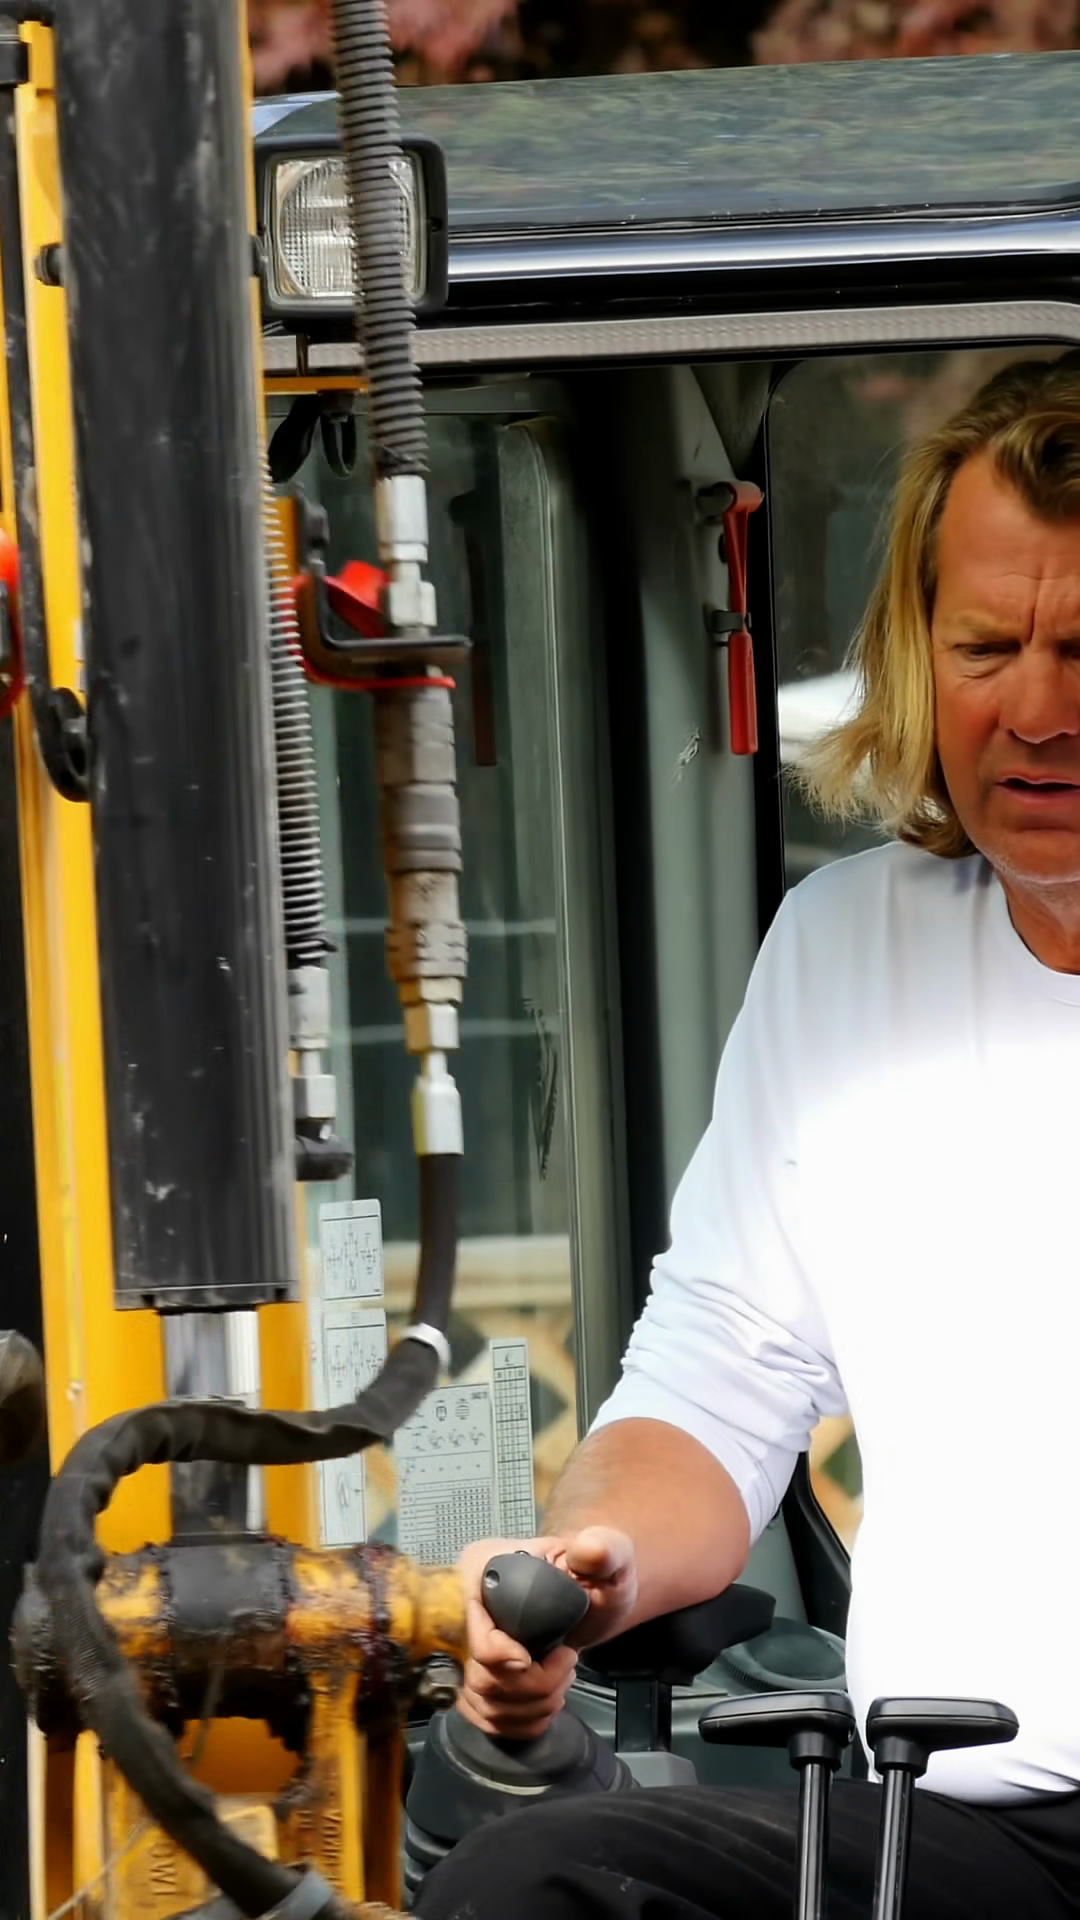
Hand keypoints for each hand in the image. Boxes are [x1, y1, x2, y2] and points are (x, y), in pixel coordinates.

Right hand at [457, 1527, 637, 1737]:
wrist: (593, 1599)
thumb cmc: (598, 1575)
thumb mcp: (609, 1556)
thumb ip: (605, 1549)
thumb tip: (589, 1551)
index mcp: (483, 1568)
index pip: (469, 1625)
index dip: (499, 1653)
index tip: (530, 1659)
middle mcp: (467, 1607)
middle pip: (479, 1673)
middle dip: (532, 1684)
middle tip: (566, 1661)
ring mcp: (469, 1646)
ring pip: (485, 1701)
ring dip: (533, 1705)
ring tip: (561, 1679)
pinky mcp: (479, 1678)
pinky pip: (487, 1719)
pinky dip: (521, 1721)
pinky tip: (545, 1702)